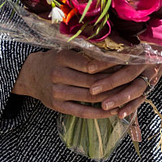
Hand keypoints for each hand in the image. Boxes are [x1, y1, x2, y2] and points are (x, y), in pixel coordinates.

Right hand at [11, 48, 161, 118]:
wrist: (30, 74)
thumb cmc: (55, 58)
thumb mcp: (66, 49)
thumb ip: (86, 50)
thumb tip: (115, 48)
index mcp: (63, 57)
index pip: (91, 64)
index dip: (110, 66)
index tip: (126, 65)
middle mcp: (58, 75)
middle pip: (93, 82)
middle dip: (114, 82)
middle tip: (132, 81)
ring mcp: (57, 92)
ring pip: (90, 97)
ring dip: (110, 98)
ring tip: (127, 96)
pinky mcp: (58, 106)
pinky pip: (81, 112)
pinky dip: (99, 113)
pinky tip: (113, 111)